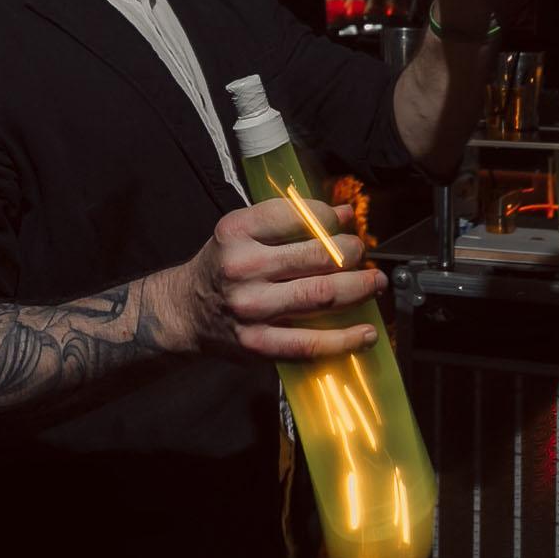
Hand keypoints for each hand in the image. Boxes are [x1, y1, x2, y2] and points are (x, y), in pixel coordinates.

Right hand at [148, 198, 385, 359]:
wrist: (183, 312)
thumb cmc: (222, 267)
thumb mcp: (243, 233)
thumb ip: (288, 222)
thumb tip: (344, 214)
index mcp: (237, 232)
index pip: (295, 215)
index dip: (329, 216)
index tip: (344, 221)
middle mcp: (242, 267)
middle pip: (316, 256)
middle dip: (352, 253)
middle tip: (364, 254)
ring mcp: (250, 308)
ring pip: (320, 296)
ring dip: (358, 289)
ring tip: (375, 284)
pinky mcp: (257, 343)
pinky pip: (310, 343)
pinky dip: (344, 340)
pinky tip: (366, 333)